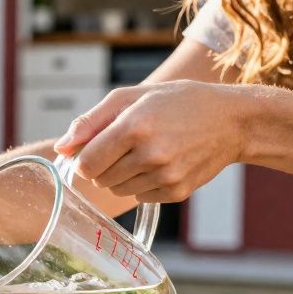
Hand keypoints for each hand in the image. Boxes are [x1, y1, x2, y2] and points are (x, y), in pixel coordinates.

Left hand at [53, 80, 252, 202]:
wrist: (231, 121)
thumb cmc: (177, 102)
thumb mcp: (132, 97)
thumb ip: (91, 121)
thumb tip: (61, 147)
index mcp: (134, 126)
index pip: (86, 163)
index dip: (84, 158)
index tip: (93, 150)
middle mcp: (150, 154)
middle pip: (99, 179)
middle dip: (103, 165)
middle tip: (123, 147)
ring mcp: (165, 176)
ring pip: (117, 190)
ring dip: (120, 176)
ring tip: (142, 153)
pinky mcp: (176, 192)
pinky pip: (139, 197)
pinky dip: (141, 184)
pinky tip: (159, 164)